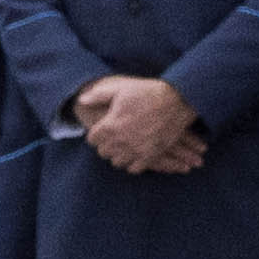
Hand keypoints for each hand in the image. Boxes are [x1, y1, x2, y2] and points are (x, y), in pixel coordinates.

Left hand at [76, 72, 203, 175]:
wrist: (177, 100)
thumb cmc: (147, 92)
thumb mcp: (121, 89)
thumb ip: (98, 96)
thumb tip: (82, 101)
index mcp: (110, 125)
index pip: (93, 140)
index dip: (96, 134)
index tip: (102, 130)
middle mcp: (121, 140)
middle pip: (103, 152)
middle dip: (106, 145)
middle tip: (111, 139)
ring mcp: (136, 150)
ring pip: (117, 162)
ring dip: (118, 155)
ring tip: (122, 146)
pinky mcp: (150, 155)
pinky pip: (134, 168)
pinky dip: (132, 163)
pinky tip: (134, 154)